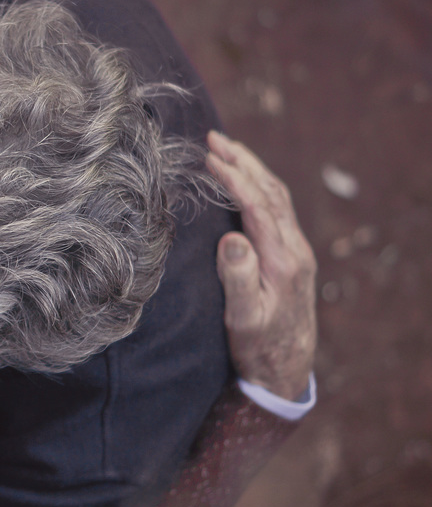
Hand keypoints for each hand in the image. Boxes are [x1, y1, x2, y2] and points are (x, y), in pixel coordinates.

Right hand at [206, 131, 316, 399]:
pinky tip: (243, 181)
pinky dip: (258, 186)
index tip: (209, 158)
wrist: (286, 368)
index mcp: (282, 261)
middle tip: (214, 139)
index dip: (235, 178)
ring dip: (253, 169)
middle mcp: (294, 250)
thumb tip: (231, 238)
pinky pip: (277, 209)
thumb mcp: (242, 318)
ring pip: (277, 197)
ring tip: (226, 149)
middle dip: (244, 161)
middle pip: (272, 192)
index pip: (259, 206)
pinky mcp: (292, 256)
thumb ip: (238, 278)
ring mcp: (296, 251)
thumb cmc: (257, 346)